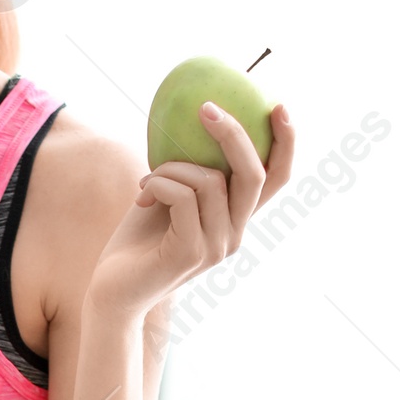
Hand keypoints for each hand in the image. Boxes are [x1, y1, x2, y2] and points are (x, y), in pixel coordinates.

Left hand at [86, 100, 295, 320]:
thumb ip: (190, 170)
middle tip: (207, 109)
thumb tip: (198, 118)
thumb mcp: (168, 196)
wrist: (112, 292)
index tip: (278, 106)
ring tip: (147, 180)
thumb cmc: (137, 241)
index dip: (286, 142)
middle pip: (254, 173)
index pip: (276, 179)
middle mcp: (234, 235)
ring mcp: (216, 247)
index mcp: (235, 220)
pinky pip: (183, 196)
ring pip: (211, 180)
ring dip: (172, 167)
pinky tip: (141, 195)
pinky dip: (159, 183)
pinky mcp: (191, 252)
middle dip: (234, 134)